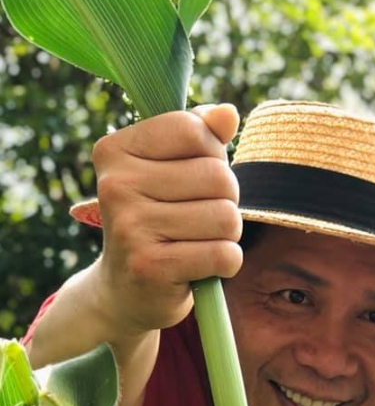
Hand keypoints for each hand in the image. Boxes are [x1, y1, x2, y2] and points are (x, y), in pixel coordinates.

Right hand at [92, 103, 242, 335]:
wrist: (126, 292)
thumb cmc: (158, 222)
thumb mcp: (172, 173)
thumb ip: (201, 138)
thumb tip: (228, 113)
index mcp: (115, 151)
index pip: (194, 131)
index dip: (212, 156)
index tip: (192, 180)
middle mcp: (115, 186)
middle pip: (218, 176)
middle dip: (224, 201)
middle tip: (197, 221)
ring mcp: (130, 228)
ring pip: (226, 217)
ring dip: (227, 235)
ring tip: (197, 244)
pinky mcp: (152, 268)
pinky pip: (224, 254)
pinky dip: (226, 264)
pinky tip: (201, 268)